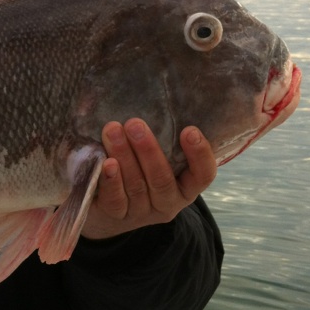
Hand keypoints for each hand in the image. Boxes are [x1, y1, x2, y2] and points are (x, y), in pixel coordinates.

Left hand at [81, 119, 216, 240]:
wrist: (107, 208)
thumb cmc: (138, 168)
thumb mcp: (153, 155)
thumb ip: (160, 136)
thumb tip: (151, 93)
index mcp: (185, 186)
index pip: (202, 175)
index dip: (200, 155)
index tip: (189, 130)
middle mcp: (167, 202)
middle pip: (162, 179)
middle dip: (148, 150)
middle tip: (135, 124)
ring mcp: (142, 212)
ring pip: (137, 185)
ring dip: (125, 156)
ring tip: (112, 130)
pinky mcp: (117, 216)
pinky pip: (116, 200)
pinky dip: (111, 180)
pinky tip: (107, 163)